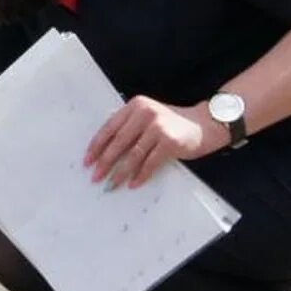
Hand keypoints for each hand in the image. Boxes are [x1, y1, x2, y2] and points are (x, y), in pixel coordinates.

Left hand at [84, 97, 228, 188]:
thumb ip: (129, 126)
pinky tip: (133, 184)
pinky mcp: (170, 141)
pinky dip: (141, 175)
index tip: (87, 161)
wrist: (203, 124)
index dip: (96, 146)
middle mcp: (145, 113)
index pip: (109, 127)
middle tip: (95, 176)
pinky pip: (150, 162)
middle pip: (118, 142)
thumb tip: (102, 151)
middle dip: (105, 162)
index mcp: (135, 106)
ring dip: (120, 172)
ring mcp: (158, 126)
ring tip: (111, 184)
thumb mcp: (148, 117)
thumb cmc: (171, 124)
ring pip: (133, 154)